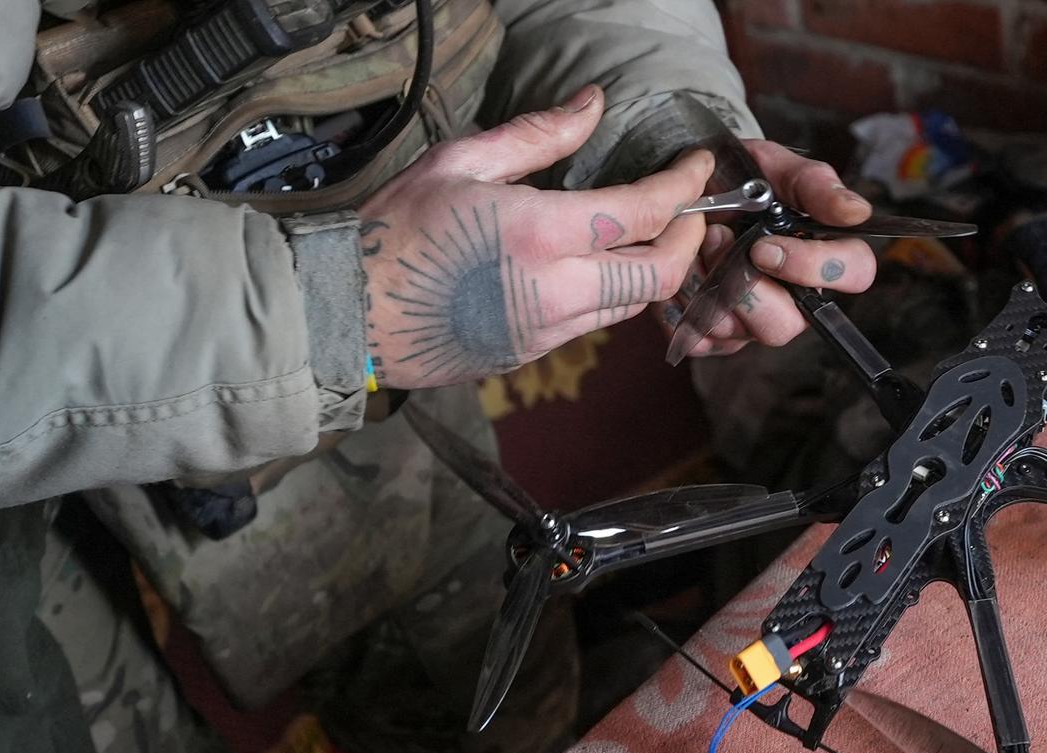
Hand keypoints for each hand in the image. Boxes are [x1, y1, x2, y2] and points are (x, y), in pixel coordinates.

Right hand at [360, 85, 710, 389]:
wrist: (347, 315)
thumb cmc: (394, 230)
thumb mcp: (460, 161)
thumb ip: (538, 134)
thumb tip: (594, 103)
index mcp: (539, 233)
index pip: (643, 213)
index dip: (683, 187)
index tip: (698, 166)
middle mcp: (555, 291)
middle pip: (658, 275)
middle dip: (687, 241)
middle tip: (689, 211)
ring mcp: (546, 332)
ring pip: (631, 307)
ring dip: (653, 271)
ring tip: (653, 238)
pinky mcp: (531, 356)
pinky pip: (592, 324)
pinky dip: (612, 294)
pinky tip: (599, 268)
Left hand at [657, 141, 878, 356]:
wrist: (689, 187)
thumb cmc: (741, 180)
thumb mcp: (777, 169)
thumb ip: (815, 186)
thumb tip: (856, 212)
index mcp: (820, 260)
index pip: (852, 275)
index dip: (815, 267)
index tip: (768, 245)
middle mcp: (791, 300)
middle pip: (786, 324)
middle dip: (748, 287)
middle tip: (720, 240)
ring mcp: (751, 323)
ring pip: (740, 333)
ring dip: (712, 288)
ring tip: (698, 245)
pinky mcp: (712, 335)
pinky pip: (700, 337)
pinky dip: (683, 302)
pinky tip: (681, 268)